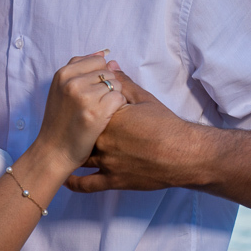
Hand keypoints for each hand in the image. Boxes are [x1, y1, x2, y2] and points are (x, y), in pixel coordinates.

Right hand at [36, 52, 126, 171]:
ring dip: (113, 97)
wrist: (54, 151)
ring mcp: (84, 96)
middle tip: (95, 104)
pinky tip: (106, 118)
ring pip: (116, 85)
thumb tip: (103, 53)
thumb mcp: (60, 89)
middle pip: (108, 72)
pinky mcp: (96, 112)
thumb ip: (80, 69)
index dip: (100, 75)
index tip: (92, 90)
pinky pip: (120, 98)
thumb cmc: (59, 121)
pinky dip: (117, 108)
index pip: (97, 60)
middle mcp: (73, 82)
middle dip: (107, 86)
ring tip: (100, 111)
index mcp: (63, 73)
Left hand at [65, 67, 194, 192]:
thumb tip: (110, 64)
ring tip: (66, 150)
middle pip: (80, 133)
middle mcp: (103, 139)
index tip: (82, 107)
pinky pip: (87, 185)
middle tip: (72, 128)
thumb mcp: (144, 99)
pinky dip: (74, 183)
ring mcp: (107, 162)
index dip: (84, 107)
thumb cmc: (166, 125)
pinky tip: (67, 178)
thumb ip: (123, 82)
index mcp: (108, 116)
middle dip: (77, 130)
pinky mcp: (113, 180)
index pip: (86, 108)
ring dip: (74, 153)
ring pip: (80, 157)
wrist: (184, 153)